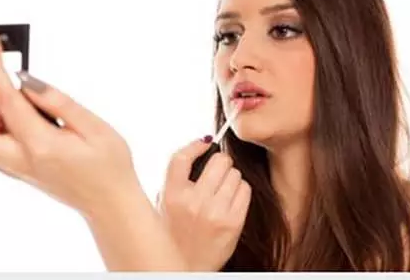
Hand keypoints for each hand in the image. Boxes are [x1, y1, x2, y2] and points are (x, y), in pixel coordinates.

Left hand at [0, 29, 137, 216]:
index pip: (4, 98)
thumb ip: (58, 102)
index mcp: (40, 145)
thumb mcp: (94, 127)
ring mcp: (15, 168)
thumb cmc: (110, 168)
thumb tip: (26, 80)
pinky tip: (8, 110)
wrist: (111, 204)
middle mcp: (19, 160)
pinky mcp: (18, 170)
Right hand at [156, 138, 251, 270]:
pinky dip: (240, 190)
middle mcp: (193, 203)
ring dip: (231, 177)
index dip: (195, 145)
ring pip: (235, 174)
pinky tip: (231, 199)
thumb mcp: (164, 203)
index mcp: (171, 196)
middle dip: (220, 162)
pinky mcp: (233, 223)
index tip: (204, 143)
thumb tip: (201, 145)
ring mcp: (215, 213)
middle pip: (218, 161)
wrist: (187, 267)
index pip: (181, 158)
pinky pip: (245, 190)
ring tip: (223, 188)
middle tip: (218, 170)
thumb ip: (176, 178)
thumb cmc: (175, 233)